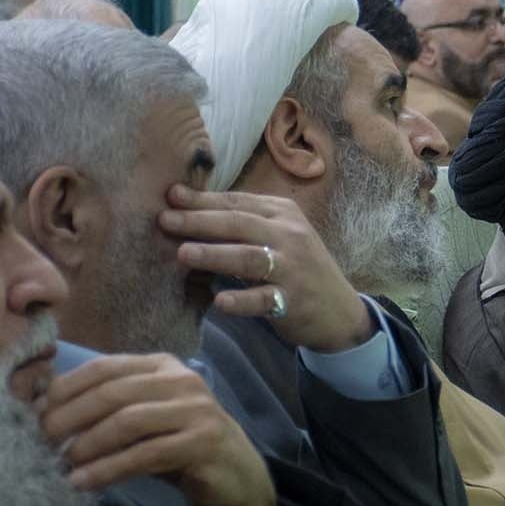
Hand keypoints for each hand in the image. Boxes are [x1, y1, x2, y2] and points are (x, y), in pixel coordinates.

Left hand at [42, 354, 277, 505]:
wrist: (236, 472)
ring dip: (88, 444)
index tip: (36, 412)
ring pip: (128, 422)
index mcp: (162, 366)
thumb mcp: (145, 417)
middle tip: (43, 440)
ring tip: (64, 463)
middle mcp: (181, 380)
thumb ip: (110, 408)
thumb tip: (46, 411)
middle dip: (71, 416)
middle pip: (113, 392)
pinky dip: (109, 469)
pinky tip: (85, 482)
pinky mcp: (202, 442)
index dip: (65, 388)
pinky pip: (145, 455)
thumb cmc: (180, 442)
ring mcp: (196, 410)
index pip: (104, 367)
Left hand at [161, 185, 372, 352]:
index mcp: (283, 213)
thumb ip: (245, 224)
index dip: (203, 199)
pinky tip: (219, 302)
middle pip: (240, 224)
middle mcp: (290, 235)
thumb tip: (189, 210)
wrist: (339, 310)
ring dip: (215, 255)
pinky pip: (264, 299)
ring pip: (249, 258)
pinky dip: (242, 301)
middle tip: (165, 220)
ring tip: (183, 253)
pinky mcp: (293, 300)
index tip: (170, 195)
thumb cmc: (297, 268)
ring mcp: (293, 268)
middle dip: (200, 221)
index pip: (237, 202)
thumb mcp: (278, 236)